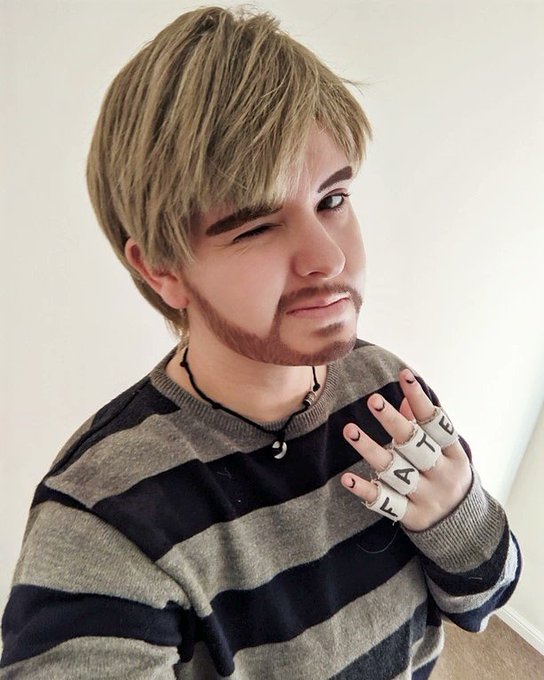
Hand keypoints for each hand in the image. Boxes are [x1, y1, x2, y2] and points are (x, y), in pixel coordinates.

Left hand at [341, 368, 472, 531]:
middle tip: (373, 400)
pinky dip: (366, 491)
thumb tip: (404, 396)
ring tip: (349, 430)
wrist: (465, 531)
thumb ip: (424, 427)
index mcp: (454, 454)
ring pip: (396, 471)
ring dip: (371, 450)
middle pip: (416, 445)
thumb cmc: (447, 479)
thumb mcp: (445, 454)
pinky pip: (386, 503)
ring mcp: (427, 497)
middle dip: (394, 422)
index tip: (404, 375)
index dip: (420, 399)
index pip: (436, 423)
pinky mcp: (412, 517)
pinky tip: (346, 479)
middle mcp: (442, 474)